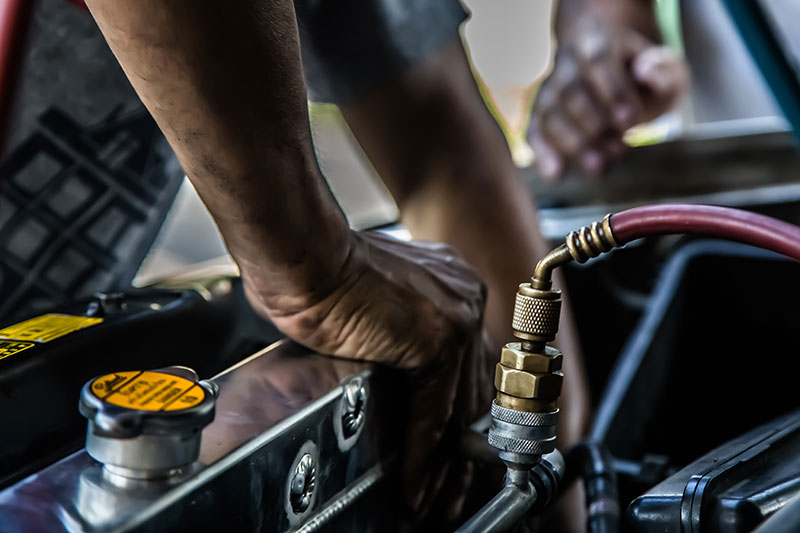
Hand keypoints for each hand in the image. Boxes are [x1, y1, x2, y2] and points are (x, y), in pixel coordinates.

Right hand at [244, 230, 494, 522]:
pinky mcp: (441, 339)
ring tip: (434, 500)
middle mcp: (465, 297)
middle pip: (472, 389)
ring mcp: (459, 317)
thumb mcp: (377, 305)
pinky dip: (423, 454)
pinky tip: (415, 482)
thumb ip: (401, 335)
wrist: (304, 256)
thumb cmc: (320, 274)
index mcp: (453, 285)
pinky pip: (435, 413)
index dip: (459, 415)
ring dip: (446, 463)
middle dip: (461, 449)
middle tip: (450, 489)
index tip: (451, 452)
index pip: (468, 365)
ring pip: (459, 408)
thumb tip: (400, 375)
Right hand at [528, 16, 688, 179]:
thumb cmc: (641, 74)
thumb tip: (644, 73)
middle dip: (594, 125)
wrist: (612, 70)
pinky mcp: (540, 114)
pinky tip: (556, 174)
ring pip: (550, 114)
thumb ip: (663, 71)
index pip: (599, 61)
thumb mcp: (664, 68)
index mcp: (597, 42)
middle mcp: (567, 63)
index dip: (613, 92)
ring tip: (600, 167)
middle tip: (620, 151)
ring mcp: (550, 88)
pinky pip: (534, 132)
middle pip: (570, 92)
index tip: (630, 122)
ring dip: (573, 143)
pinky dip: (542, 154)